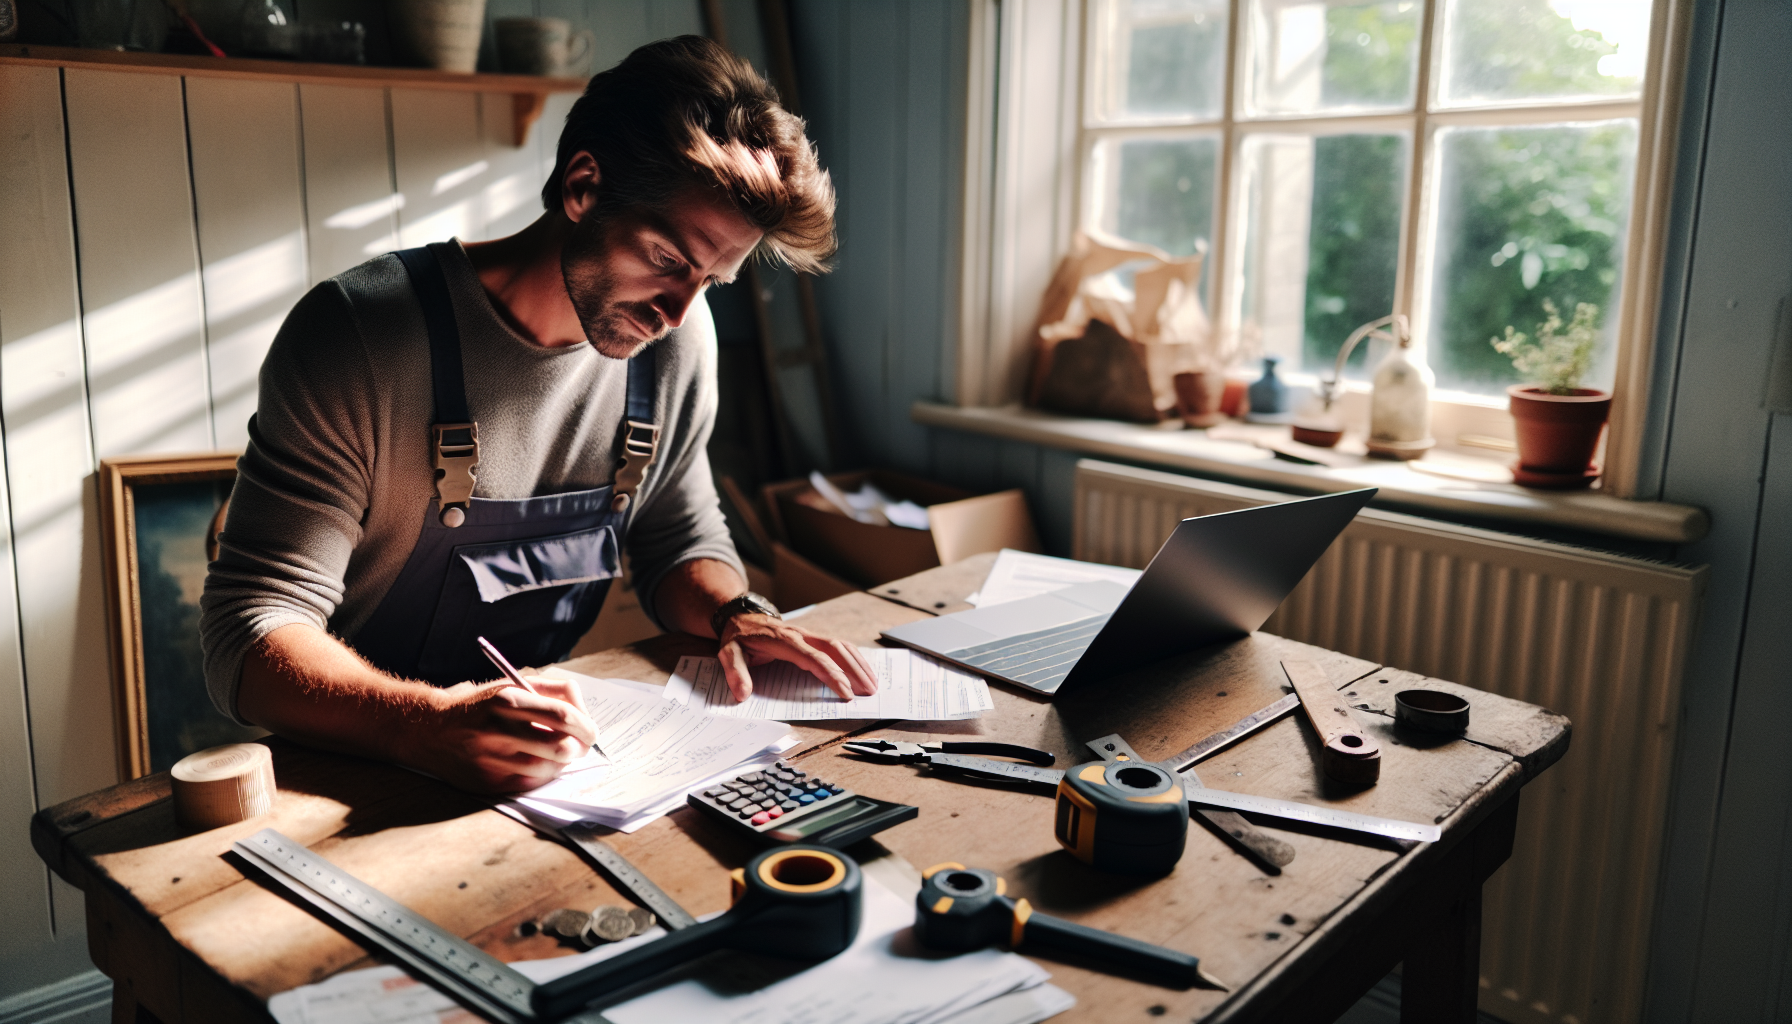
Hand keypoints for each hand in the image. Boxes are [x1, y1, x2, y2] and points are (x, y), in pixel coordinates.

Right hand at [403, 676, 596, 793]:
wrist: (430, 729)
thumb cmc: (480, 706)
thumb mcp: (510, 686)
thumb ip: (550, 691)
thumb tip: (584, 710)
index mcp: (506, 700)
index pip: (563, 716)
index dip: (586, 725)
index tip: (591, 731)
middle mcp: (498, 729)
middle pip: (561, 747)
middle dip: (580, 748)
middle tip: (581, 745)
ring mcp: (491, 759)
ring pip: (549, 769)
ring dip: (561, 763)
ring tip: (555, 753)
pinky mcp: (487, 782)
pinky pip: (531, 783)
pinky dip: (541, 775)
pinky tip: (536, 764)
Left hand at [716, 613, 877, 702]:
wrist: (740, 617)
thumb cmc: (738, 638)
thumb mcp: (729, 654)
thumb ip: (736, 673)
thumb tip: (742, 694)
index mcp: (784, 641)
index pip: (814, 659)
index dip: (832, 676)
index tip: (846, 693)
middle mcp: (801, 635)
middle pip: (835, 649)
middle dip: (855, 670)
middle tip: (869, 691)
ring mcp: (809, 634)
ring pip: (841, 645)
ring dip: (859, 663)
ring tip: (872, 684)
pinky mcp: (812, 637)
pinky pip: (838, 644)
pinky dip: (853, 657)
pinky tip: (863, 670)